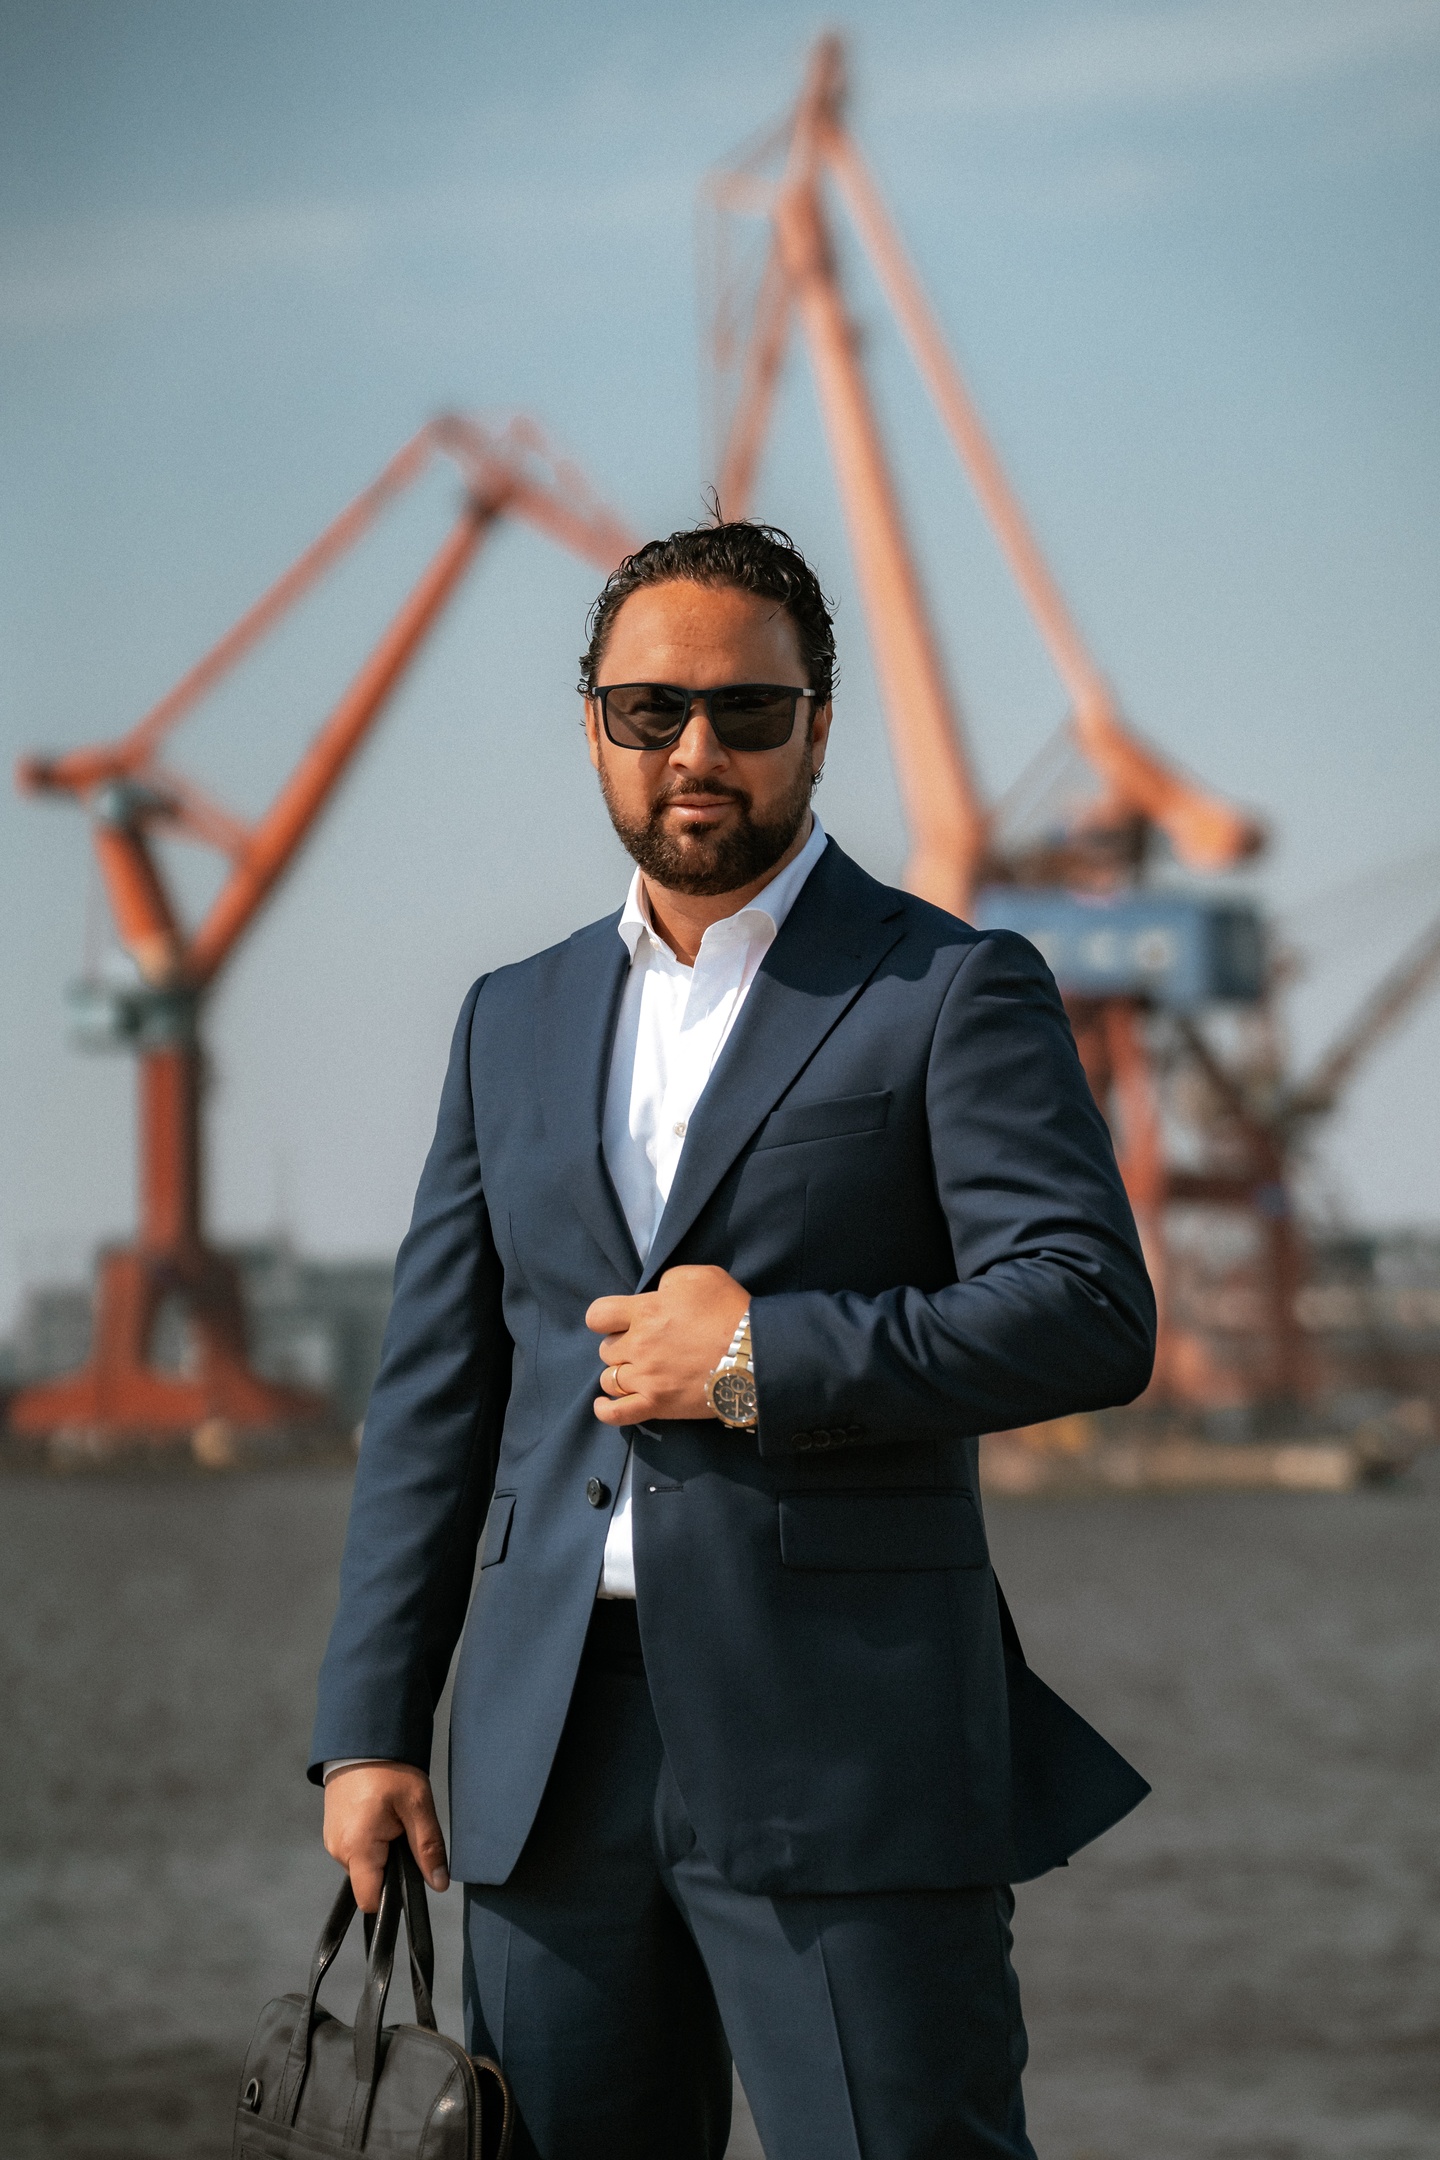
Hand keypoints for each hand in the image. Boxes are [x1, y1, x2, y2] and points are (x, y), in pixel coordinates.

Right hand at [323, 1763, 448, 1912]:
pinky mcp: (333, 1831)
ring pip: (364, 1865)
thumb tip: (439, 1883)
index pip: (370, 1900)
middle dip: (391, 1866)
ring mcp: (333, 1840)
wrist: (362, 1739)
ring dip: (381, 1851)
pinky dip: (371, 1840)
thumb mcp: (417, 1805)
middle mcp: (339, 1849)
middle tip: (403, 1830)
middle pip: (370, 1881)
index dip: (392, 1898)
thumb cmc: (389, 1769)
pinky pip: (356, 1850)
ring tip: (391, 1817)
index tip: (409, 1874)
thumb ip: (428, 1848)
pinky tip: (379, 1814)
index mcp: (358, 1847)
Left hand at [587, 1264, 749, 1425]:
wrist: (756, 1354)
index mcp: (645, 1312)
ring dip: (619, 1373)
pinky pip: (617, 1413)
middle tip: (646, 1345)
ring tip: (638, 1371)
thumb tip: (657, 1294)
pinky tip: (604, 1404)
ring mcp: (646, 1378)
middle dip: (622, 1344)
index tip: (619, 1321)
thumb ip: (668, 1282)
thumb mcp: (700, 1277)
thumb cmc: (731, 1311)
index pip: (598, 1315)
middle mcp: (639, 1346)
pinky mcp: (657, 1405)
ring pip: (609, 1379)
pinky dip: (605, 1410)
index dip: (606, 1317)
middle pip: (606, 1348)